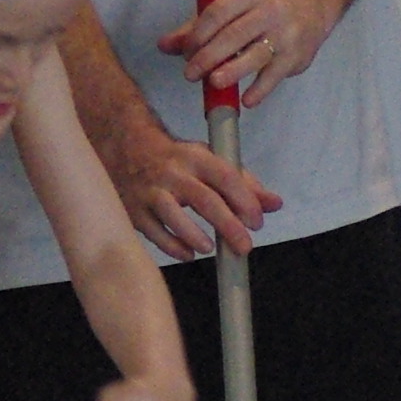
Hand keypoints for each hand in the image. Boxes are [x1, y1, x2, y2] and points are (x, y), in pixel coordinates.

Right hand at [109, 128, 283, 260]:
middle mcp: (173, 174)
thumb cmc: (177, 159)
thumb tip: (275, 205)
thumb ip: (243, 183)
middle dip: (228, 225)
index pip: (225, 177)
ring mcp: (150, 192)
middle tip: (244, 246)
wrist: (126, 146)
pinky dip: (173, 247)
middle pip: (204, 200)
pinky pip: (153, 233)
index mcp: (196, 158)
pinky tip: (188, 254)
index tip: (256, 222)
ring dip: (195, 236)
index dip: (244, 200)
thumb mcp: (209, 161)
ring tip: (209, 248)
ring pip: (174, 217)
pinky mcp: (134, 210)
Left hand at [159, 0, 335, 110]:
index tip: (186, 51)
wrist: (310, 6)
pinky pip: (275, 75)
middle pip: (235, 34)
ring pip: (257, 54)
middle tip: (191, 73)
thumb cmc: (260, 11)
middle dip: (209, 55)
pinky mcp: (296, 56)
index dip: (199, 34)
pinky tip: (246, 101)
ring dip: (233, 70)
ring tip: (213, 83)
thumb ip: (196, 28)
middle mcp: (269, 11)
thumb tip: (164, 46)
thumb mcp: (231, 10)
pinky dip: (260, 89)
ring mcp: (285, 34)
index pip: (218, 12)